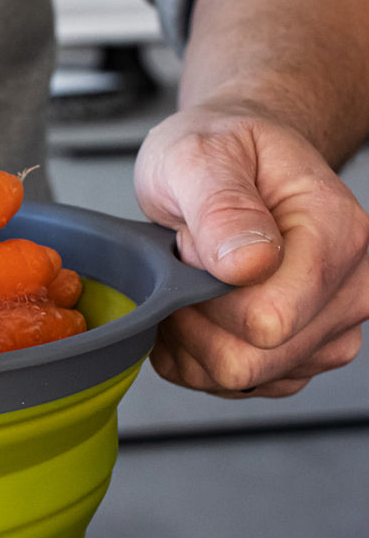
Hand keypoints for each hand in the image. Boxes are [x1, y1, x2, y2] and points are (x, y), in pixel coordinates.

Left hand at [134, 107, 368, 397]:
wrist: (236, 160)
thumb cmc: (222, 151)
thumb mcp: (198, 154)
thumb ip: (221, 205)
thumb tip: (250, 264)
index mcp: (338, 232)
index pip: (268, 317)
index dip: (206, 290)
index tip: (192, 242)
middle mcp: (350, 288)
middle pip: (252, 358)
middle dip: (195, 318)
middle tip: (186, 261)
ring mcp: (330, 328)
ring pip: (239, 378)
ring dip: (192, 339)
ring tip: (192, 279)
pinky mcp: (301, 356)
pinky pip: (235, 386)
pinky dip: (197, 356)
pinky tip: (193, 310)